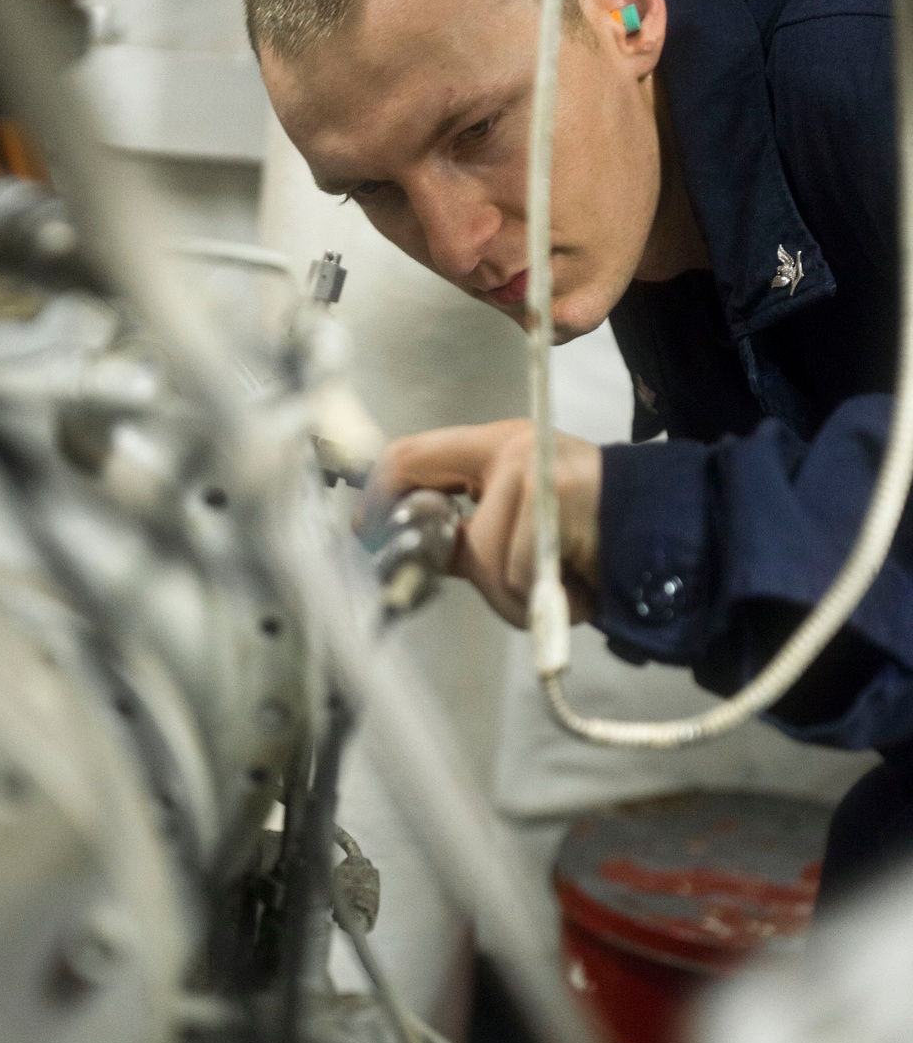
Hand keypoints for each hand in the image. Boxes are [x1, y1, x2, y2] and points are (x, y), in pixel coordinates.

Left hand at [357, 420, 601, 628]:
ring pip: (484, 560)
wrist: (676, 533)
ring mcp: (532, 470)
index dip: (378, 500)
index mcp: (497, 445)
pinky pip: (518, 570)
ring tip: (559, 581)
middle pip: (441, 522)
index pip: (409, 456)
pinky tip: (577, 583)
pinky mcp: (554, 497)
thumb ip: (469, 530)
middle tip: (512, 583)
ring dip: (517, 595)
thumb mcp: (524, 522)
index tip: (365, 533)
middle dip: (467, 569)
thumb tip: (413, 549)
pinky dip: (544, 596)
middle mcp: (510, 448)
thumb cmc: (599, 534)